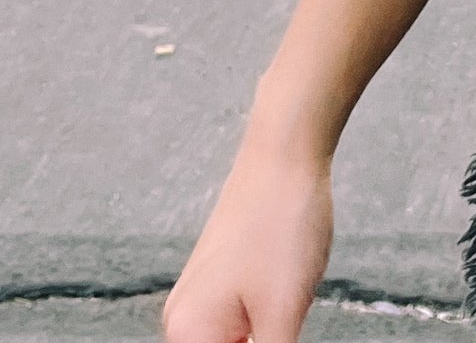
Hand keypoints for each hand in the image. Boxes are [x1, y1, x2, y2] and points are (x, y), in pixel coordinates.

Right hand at [163, 137, 332, 342]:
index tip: (277, 332)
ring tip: (291, 284)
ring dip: (270, 333)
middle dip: (266, 338)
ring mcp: (203, 297)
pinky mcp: (226, 279)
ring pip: (238, 342)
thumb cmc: (283, 225)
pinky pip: (245, 321)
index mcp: (187, 336)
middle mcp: (183, 321)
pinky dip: (269, 320)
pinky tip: (293, 281)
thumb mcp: (282, 314)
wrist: (287, 151)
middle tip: (285, 310)